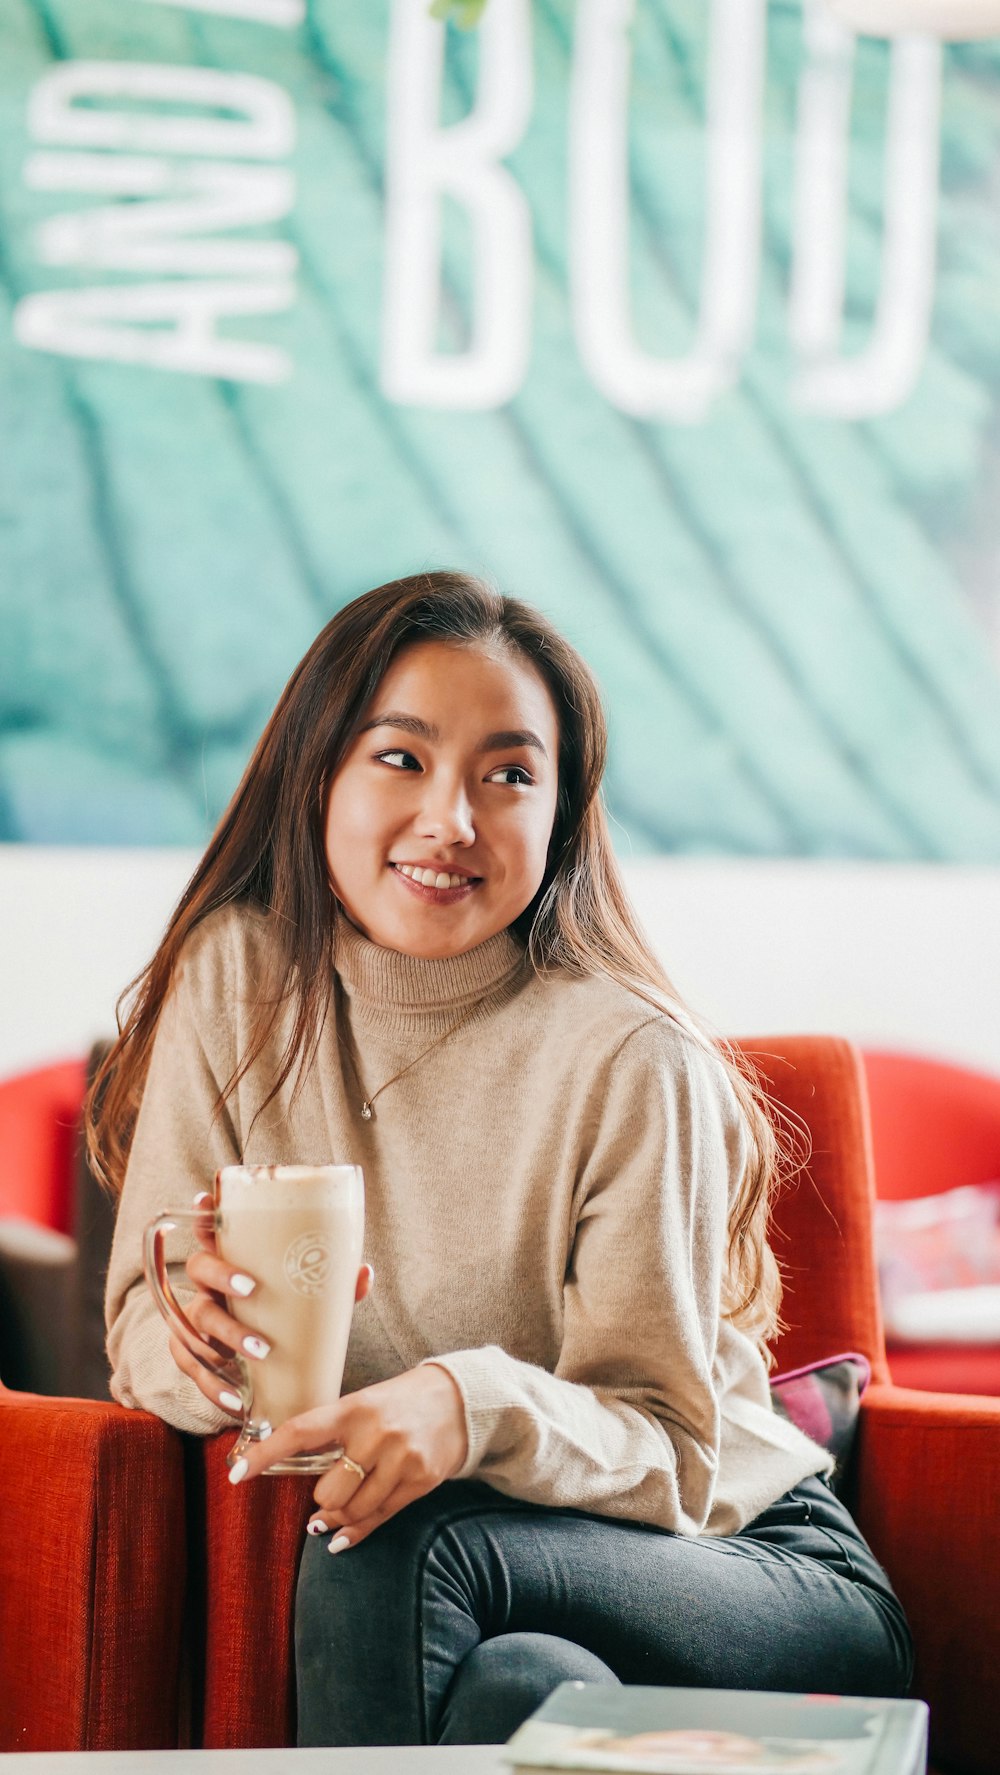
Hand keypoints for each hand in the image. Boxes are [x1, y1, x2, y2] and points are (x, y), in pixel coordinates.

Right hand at [167, 1192, 372, 1416]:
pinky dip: (210, 1383)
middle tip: (252, 1290)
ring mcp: (197, 1319)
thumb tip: (364, 1272)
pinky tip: (234, 1397)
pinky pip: (189, 1366)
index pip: (211, 1228)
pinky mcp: (191, 1355)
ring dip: (224, 1336)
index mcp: (234, 1260)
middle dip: (221, 1276)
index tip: (206, 1201)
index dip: (203, 1212)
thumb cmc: (288, 1316)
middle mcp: (208, 1285)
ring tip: (259, 1352)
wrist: (269, 1367)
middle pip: (199, 1267)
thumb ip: (335, 1284)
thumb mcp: (312, 1299)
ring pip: (194, 1320)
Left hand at [229, 1363, 468, 1549]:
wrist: (459, 1400)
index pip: (300, 1432)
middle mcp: (377, 1435)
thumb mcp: (364, 1403)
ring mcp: (401, 1461)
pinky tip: (338, 1539)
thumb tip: (297, 1469)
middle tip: (328, 1488)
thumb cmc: (399, 1402)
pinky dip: (354, 1532)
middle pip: (328, 1491)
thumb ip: (334, 1433)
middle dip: (322, 1497)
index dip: (266, 1454)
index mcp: (355, 1408)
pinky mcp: (420, 1482)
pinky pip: (378, 1518)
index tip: (237, 1474)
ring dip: (336, 1517)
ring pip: (351, 1511)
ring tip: (331, 1514)